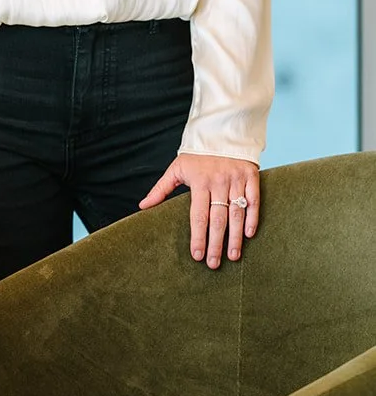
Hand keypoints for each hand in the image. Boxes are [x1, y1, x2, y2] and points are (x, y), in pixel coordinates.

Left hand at [139, 154, 259, 268]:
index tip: (197, 256)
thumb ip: (161, 189)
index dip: (198, 237)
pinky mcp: (251, 176)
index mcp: (199, 181)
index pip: (198, 215)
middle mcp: (218, 182)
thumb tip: (143, 206)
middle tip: (214, 264)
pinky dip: (252, 217)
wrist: (221, 130)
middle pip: (217, 219)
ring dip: (235, 237)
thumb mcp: (177, 169)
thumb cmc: (196, 156)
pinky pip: (253, 200)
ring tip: (233, 256)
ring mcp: (236, 179)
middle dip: (215, 243)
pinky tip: (249, 234)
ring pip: (236, 213)